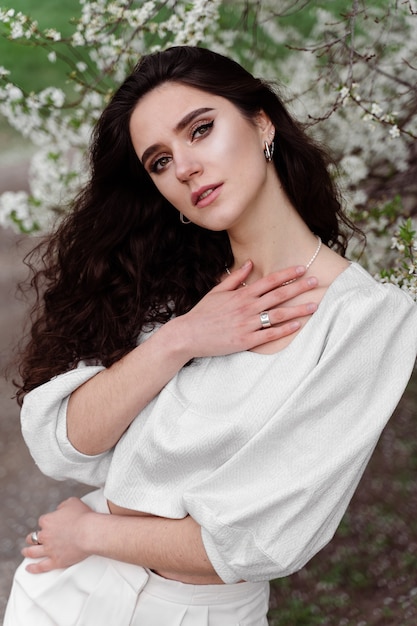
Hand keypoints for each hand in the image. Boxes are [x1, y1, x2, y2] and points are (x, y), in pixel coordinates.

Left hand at [23, 498, 92, 572]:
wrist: (89, 532)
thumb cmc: (83, 516)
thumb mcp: (72, 502)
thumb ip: (62, 505)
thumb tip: (59, 509)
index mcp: (48, 521)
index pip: (42, 521)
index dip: (46, 522)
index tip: (50, 524)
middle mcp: (45, 535)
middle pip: (34, 537)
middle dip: (32, 538)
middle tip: (32, 539)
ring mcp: (49, 549)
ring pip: (33, 552)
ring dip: (27, 552)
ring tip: (25, 552)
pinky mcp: (55, 561)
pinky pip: (41, 566)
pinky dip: (33, 568)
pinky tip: (29, 568)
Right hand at [177, 261, 317, 357]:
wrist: (189, 334)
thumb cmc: (203, 313)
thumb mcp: (217, 291)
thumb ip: (235, 278)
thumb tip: (249, 264)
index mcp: (241, 294)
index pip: (269, 281)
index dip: (287, 274)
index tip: (302, 269)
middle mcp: (247, 307)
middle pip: (279, 295)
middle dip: (299, 287)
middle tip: (316, 282)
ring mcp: (248, 324)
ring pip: (278, 314)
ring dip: (298, 309)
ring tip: (314, 305)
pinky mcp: (246, 340)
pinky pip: (269, 334)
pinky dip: (284, 329)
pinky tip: (297, 325)